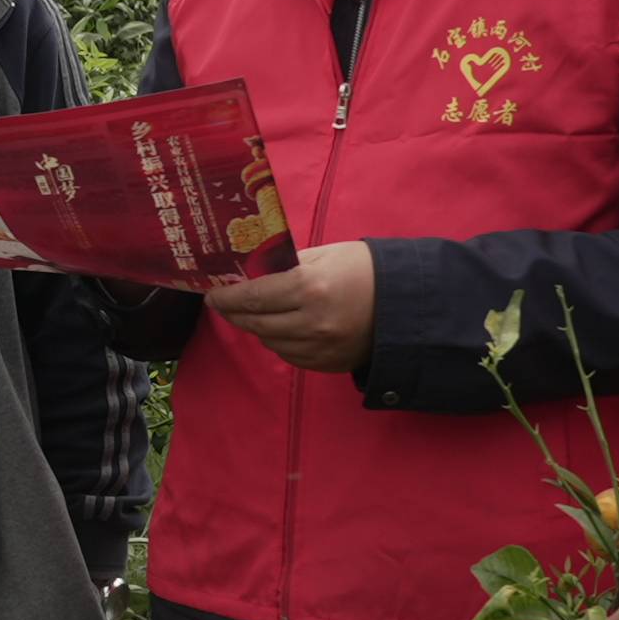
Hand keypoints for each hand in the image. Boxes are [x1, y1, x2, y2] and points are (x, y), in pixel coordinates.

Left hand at [204, 240, 377, 372]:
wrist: (407, 302)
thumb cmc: (364, 269)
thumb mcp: (324, 255)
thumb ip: (286, 265)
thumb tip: (250, 271)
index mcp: (308, 288)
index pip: (252, 297)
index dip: (226, 297)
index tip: (212, 294)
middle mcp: (311, 322)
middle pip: (255, 323)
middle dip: (234, 314)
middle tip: (222, 305)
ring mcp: (320, 347)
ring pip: (270, 342)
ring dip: (256, 327)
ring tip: (251, 314)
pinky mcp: (328, 364)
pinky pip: (290, 355)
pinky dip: (278, 342)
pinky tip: (278, 328)